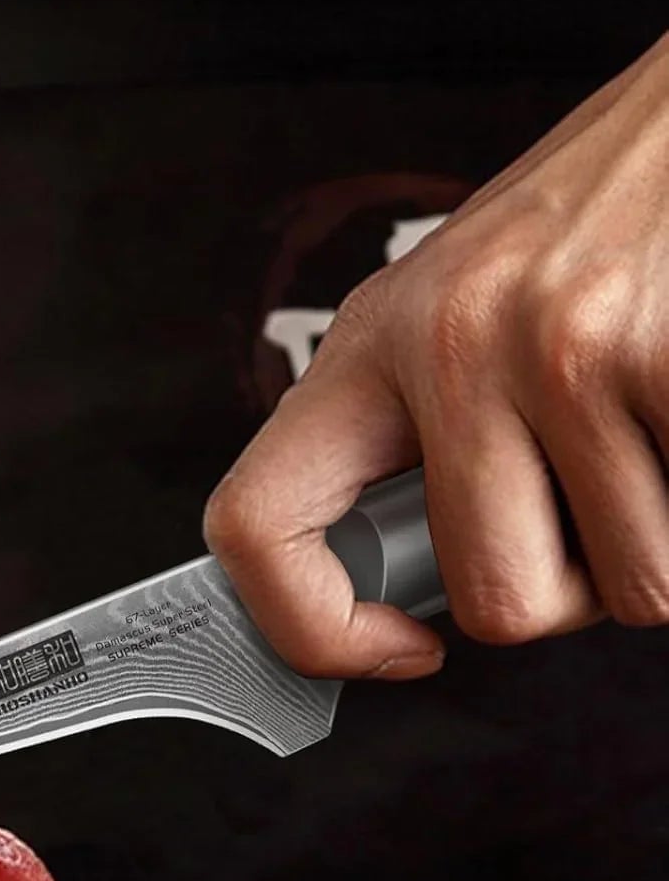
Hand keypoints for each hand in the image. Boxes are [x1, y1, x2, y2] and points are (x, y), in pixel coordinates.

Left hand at [204, 35, 668, 678]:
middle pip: (499, 603)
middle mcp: (448, 344)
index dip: (313, 630)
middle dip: (566, 593)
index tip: (400, 645)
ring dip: (658, 547)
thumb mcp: (444, 318)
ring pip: (634, 586)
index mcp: (367, 347)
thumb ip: (407, 445)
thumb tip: (395, 601)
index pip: (252, 526)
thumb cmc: (575, 235)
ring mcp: (562, 346)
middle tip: (585, 515)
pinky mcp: (667, 349)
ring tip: (648, 442)